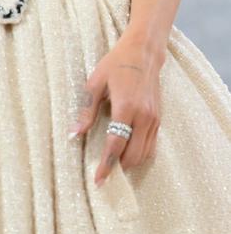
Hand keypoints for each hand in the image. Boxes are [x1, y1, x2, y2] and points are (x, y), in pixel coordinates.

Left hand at [69, 33, 162, 185]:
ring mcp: (154, 119)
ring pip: (144, 154)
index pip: (115, 145)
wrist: (143, 53)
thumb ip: (87, 110)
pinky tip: (128, 152)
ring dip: (129, 162)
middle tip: (104, 173)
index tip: (98, 181)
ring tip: (114, 164)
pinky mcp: (159, 118)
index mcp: (126, 108)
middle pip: (132, 155)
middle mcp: (143, 117)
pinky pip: (152, 145)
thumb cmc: (116, 64)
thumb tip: (74, 133)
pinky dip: (140, 153)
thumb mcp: (95, 83)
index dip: (106, 166)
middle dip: (118, 167)